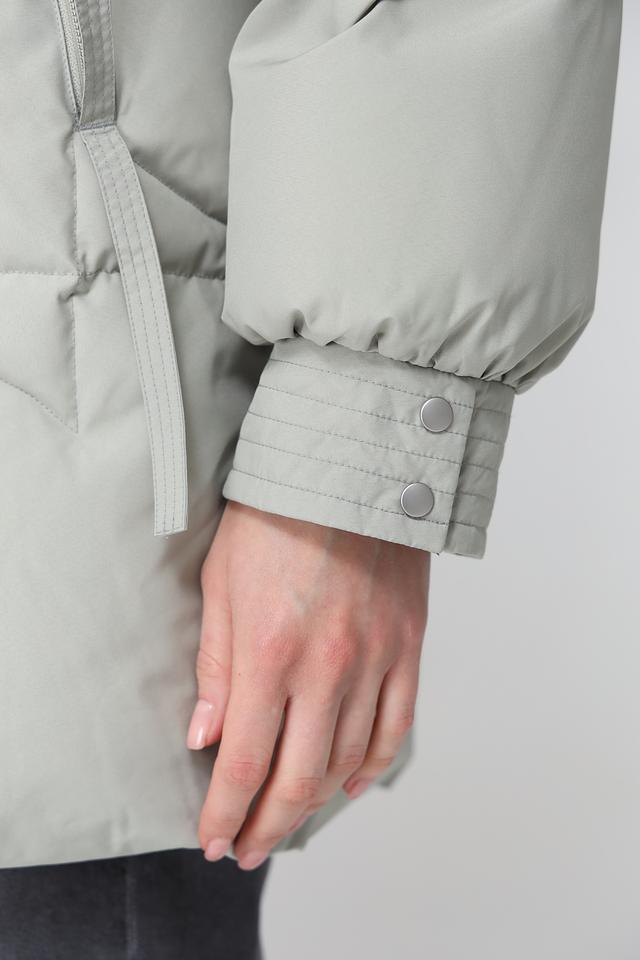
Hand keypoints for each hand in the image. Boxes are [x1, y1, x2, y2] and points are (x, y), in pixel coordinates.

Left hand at [187, 501, 429, 869]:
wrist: (350, 467)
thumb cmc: (275, 517)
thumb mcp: (222, 584)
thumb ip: (216, 667)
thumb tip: (205, 738)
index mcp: (270, 653)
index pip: (243, 763)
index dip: (225, 814)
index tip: (214, 840)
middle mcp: (327, 669)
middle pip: (296, 779)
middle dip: (267, 827)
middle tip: (249, 849)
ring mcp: (375, 661)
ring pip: (347, 761)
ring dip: (314, 802)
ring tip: (289, 818)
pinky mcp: (408, 647)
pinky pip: (396, 727)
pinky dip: (374, 766)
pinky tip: (351, 783)